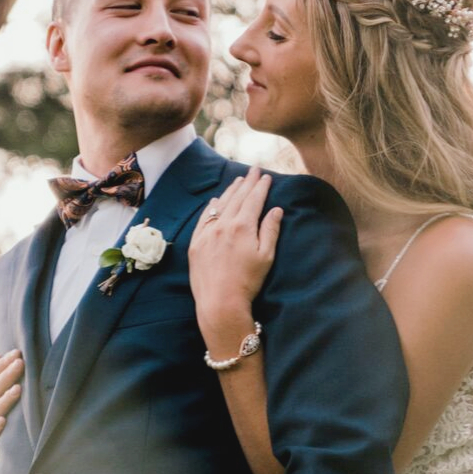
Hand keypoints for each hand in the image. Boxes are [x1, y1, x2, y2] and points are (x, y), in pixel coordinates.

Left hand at [189, 168, 283, 357]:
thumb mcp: (266, 256)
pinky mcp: (196, 243)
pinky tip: (217, 200)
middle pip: (237, 198)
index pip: (254, 199)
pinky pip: (204, 218)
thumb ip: (270, 230)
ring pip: (220, 205)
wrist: (220, 302)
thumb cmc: (248, 282)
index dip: (261, 187)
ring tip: (239, 181)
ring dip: (231, 191)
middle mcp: (223, 225)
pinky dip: (212, 206)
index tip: (266, 177)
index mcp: (243, 226)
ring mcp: (207, 233)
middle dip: (247, 183)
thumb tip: (276, 209)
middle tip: (254, 170)